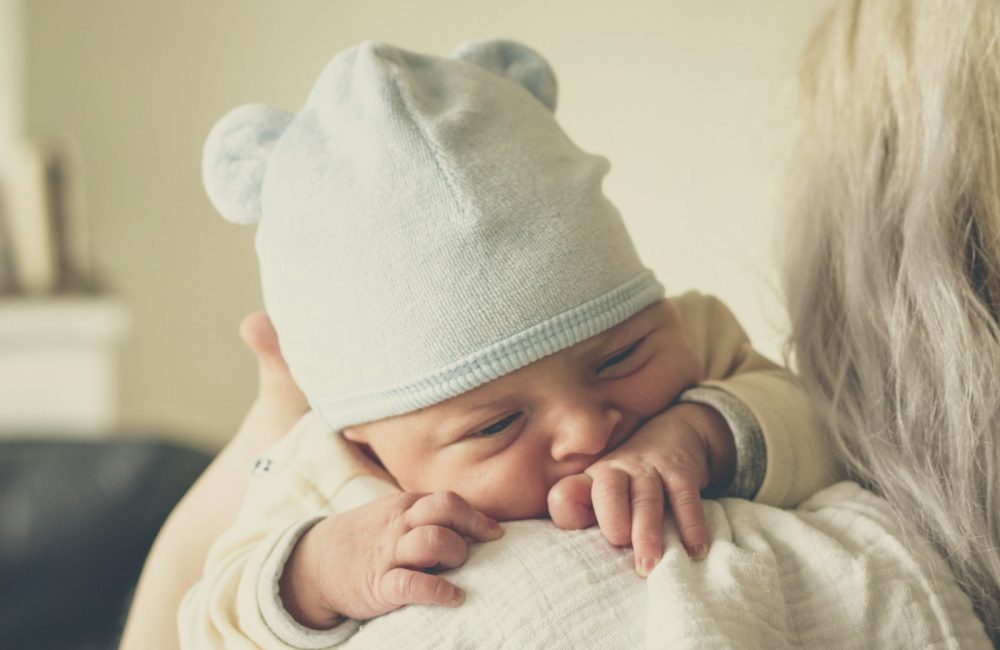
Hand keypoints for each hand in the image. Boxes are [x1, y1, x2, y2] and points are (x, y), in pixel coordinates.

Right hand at [279, 491, 503, 626]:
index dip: (477, 518)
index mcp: (407, 506)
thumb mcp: (395, 515)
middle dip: (469, 528)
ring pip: (432, 540)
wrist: (317, 562)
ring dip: (454, 553)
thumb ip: (429, 515)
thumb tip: (478, 525)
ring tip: (457, 570)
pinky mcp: (379, 585)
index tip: (495, 534)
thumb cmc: (371, 539)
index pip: (450, 500)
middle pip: (445, 508)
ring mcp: (389, 553)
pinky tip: (453, 597)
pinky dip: (438, 591)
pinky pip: (412, 585)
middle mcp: (399, 524)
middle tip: (477, 549)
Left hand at [547, 403, 733, 575]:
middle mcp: (616, 472)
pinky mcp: (680, 471)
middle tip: (622, 553)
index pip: (566, 495)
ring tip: (650, 566)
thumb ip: (591, 519)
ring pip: (646, 498)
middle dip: (614, 523)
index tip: (582, 540)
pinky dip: (692, 526)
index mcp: (591, 481)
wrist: (675, 432)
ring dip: (648, 533)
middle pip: (608, 492)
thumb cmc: (632, 480)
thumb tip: (587, 559)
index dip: (569, 515)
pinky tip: (696, 550)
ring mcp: (648, 469)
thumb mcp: (606, 494)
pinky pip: (685, 498)